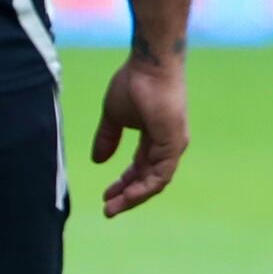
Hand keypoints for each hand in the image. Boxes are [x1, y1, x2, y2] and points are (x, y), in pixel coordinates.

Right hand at [92, 47, 188, 215]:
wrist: (149, 64)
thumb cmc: (134, 83)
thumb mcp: (114, 116)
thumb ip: (107, 138)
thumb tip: (98, 160)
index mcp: (153, 138)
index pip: (140, 169)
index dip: (123, 184)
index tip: (105, 196)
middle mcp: (166, 145)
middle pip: (147, 179)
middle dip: (126, 195)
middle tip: (108, 209)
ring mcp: (172, 145)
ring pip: (155, 182)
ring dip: (133, 197)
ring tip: (113, 207)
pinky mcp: (174, 143)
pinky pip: (161, 175)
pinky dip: (144, 188)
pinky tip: (127, 195)